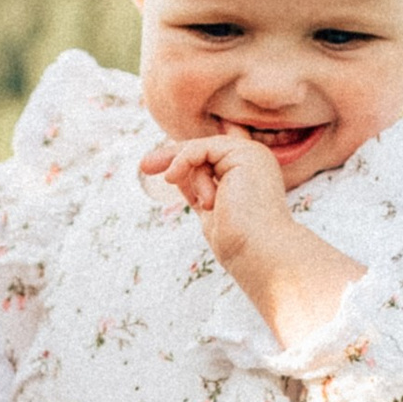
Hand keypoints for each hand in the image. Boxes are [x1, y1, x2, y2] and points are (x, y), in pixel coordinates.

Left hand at [140, 127, 292, 265]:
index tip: (154, 168)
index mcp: (248, 174)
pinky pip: (201, 148)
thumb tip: (175, 174)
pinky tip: (173, 178)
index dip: (186, 158)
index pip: (212, 156)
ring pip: (201, 150)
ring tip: (210, 205)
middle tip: (143, 165)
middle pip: (203, 150)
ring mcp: (251, 155)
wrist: (258, 253)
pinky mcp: (245, 154)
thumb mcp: (208, 210)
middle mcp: (253, 160)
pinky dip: (185, 163)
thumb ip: (196, 189)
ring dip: (193, 179)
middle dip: (172, 157)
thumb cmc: (237, 243)